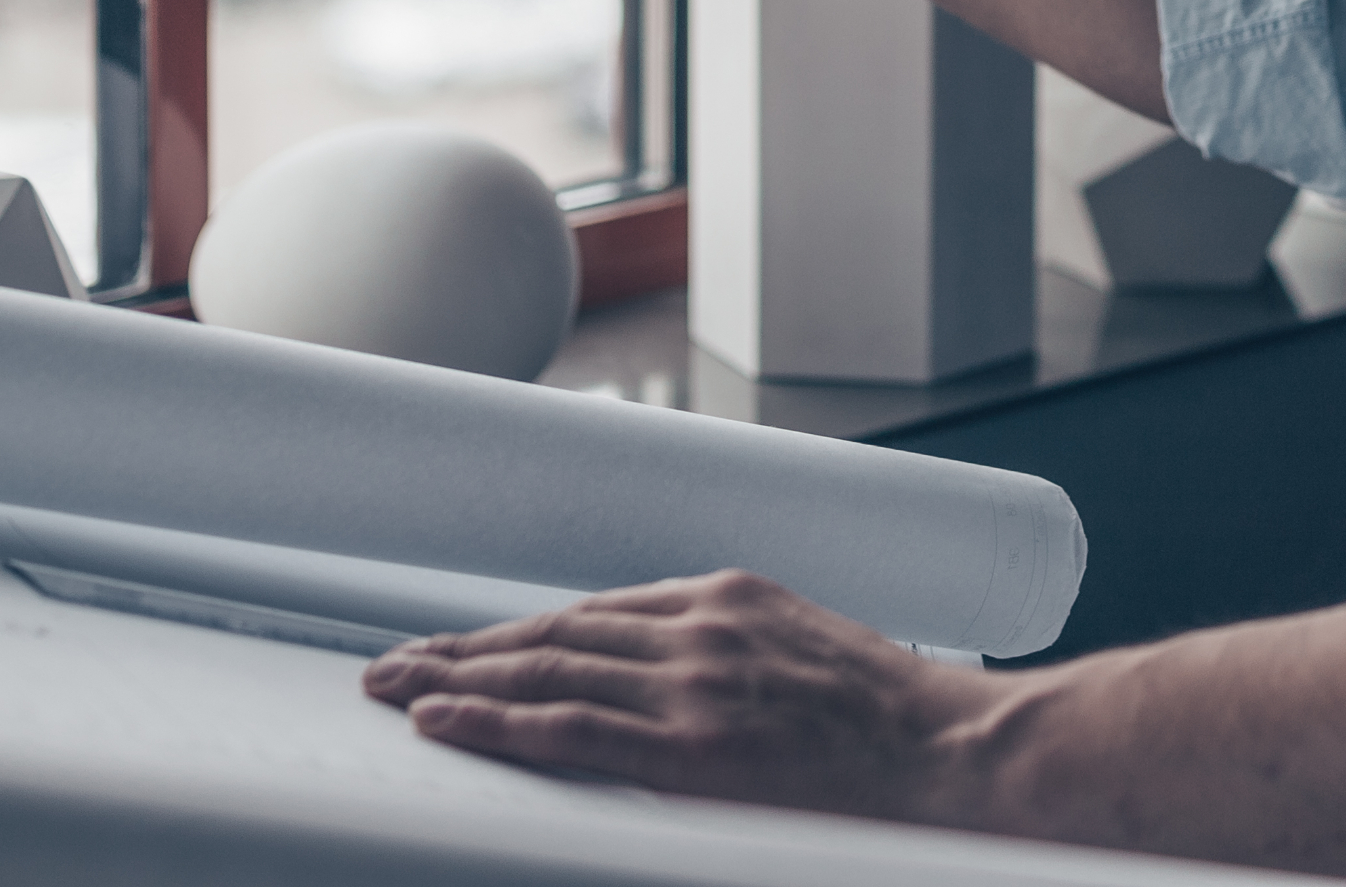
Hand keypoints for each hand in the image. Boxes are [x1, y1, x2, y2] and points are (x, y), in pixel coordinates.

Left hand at [364, 572, 997, 825]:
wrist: (953, 747)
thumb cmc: (893, 715)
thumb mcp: (805, 648)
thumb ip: (733, 652)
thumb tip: (669, 676)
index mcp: (726, 597)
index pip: (593, 612)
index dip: (518, 632)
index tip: (464, 644)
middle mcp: (698, 627)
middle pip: (553, 632)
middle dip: (464, 648)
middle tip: (391, 661)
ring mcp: (691, 684)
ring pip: (546, 670)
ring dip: (458, 678)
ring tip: (395, 686)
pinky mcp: (690, 746)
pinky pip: (571, 729)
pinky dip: (498, 720)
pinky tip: (445, 718)